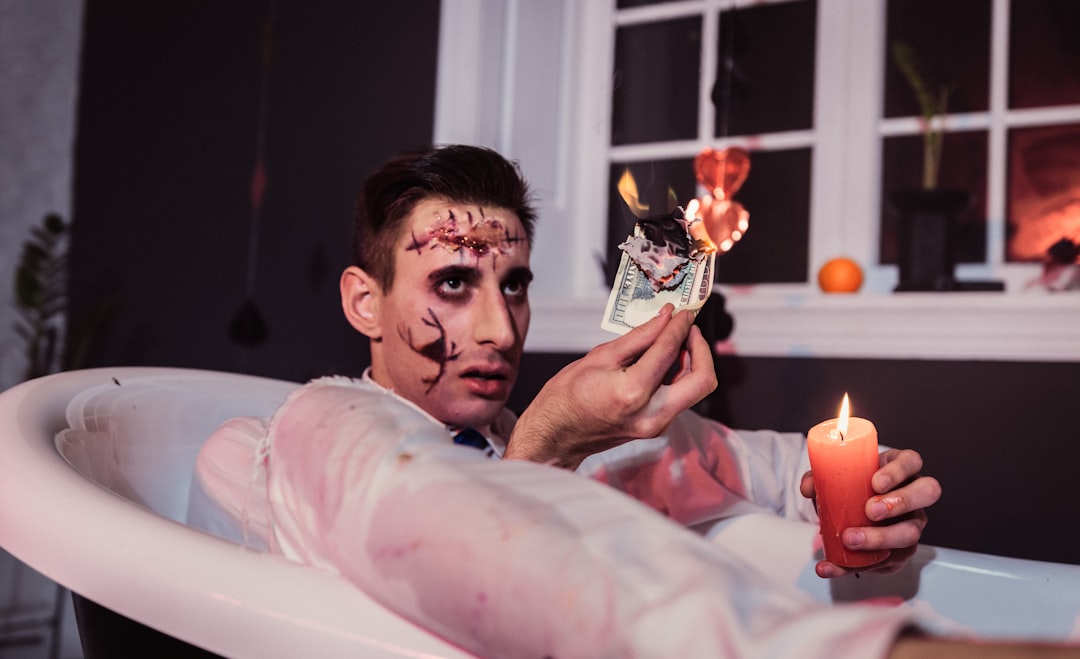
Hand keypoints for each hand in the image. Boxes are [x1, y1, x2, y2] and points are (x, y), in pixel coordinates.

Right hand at [504, 304, 716, 469]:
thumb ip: (638, 337)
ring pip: (695, 390)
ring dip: (692, 361)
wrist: (555, 436)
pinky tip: (664, 360)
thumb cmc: (567, 397)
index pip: (669, 351)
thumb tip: (665, 318)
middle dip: (701, 349)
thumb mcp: (599, 357)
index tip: (683, 311)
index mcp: (633, 392)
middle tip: (688, 328)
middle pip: (703, 380)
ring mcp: (656, 426)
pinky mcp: (656, 428)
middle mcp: (651, 414)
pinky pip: (680, 398)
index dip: (680, 325)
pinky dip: (679, 375)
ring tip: (674, 340)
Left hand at [800, 448, 941, 577]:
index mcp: (900, 469)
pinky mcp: (902, 551)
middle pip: (927, 493)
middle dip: (900, 503)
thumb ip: (819, 478)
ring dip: (879, 539)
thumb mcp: (836, 478)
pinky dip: (855, 565)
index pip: (912, 461)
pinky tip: (832, 565)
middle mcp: (914, 495)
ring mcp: (912, 523)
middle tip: (870, 511)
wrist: (849, 514)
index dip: (898, 471)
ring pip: (912, 533)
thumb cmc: (851, 488)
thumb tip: (809, 487)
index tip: (875, 482)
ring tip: (850, 540)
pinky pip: (887, 561)